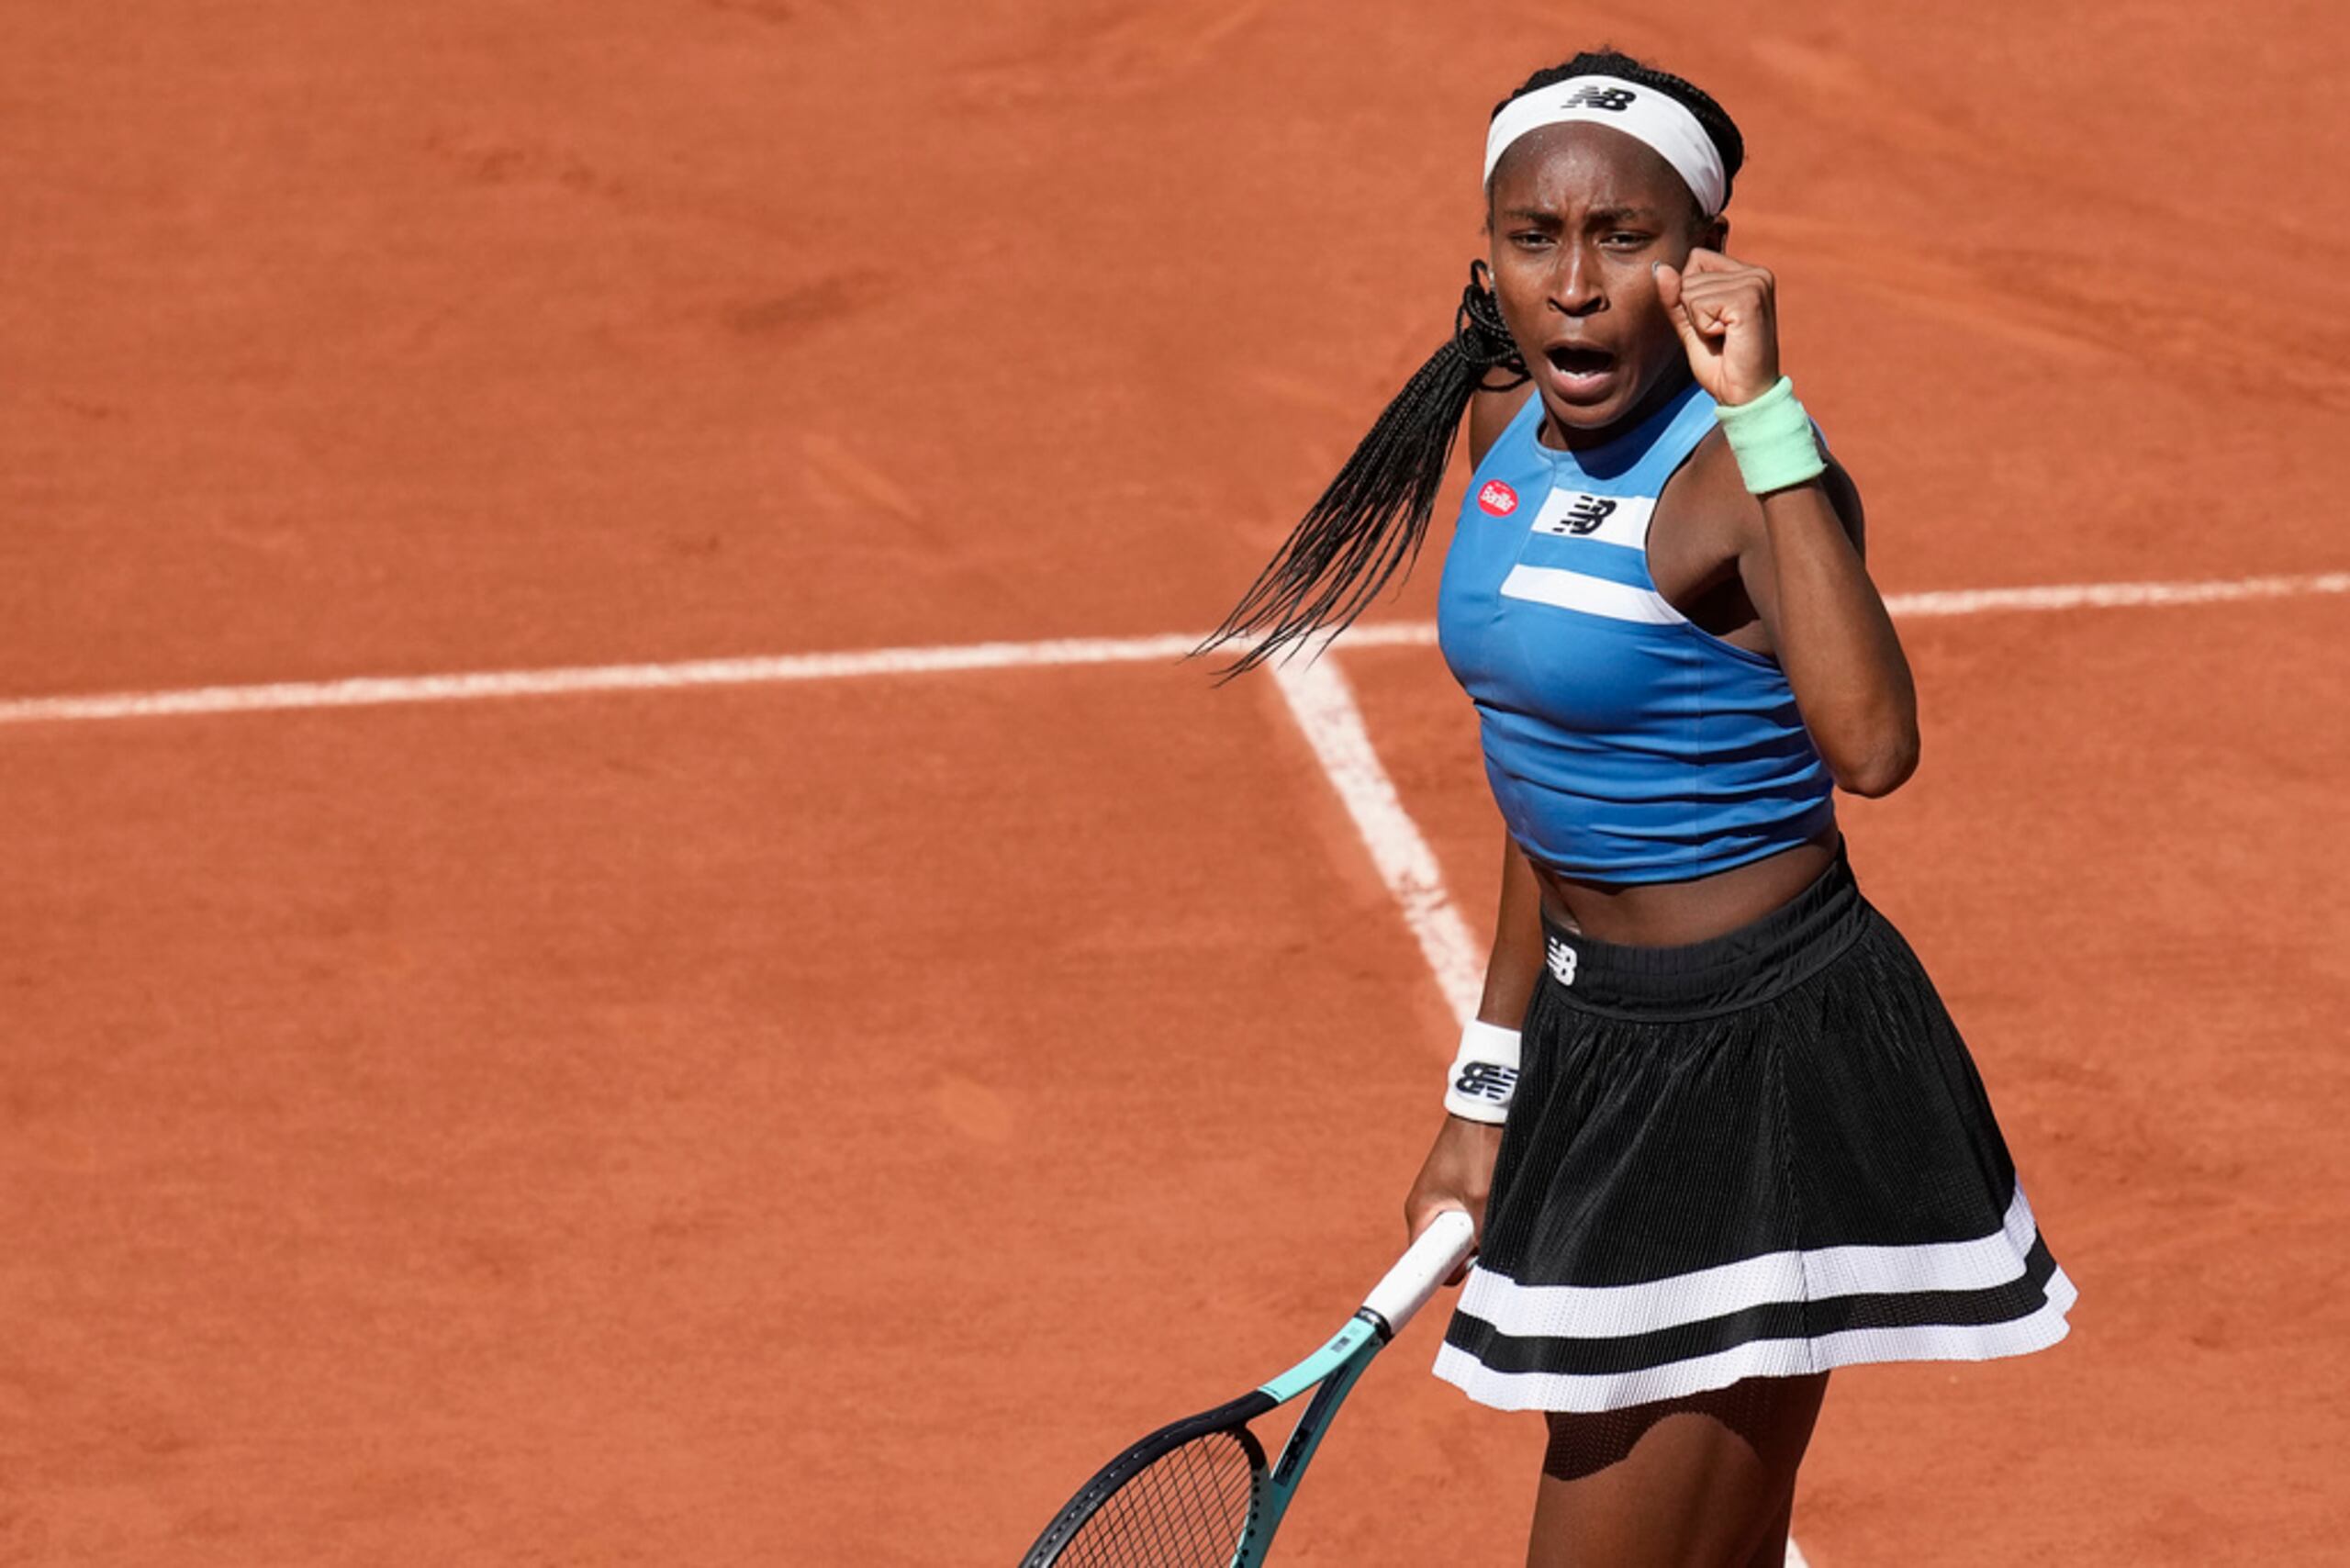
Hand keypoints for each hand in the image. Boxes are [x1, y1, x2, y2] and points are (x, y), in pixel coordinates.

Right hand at [1404, 1114, 1503, 1286]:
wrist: (1488, 1104)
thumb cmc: (1480, 1149)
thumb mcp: (1485, 1201)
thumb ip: (1483, 1239)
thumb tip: (1485, 1265)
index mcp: (1420, 1213)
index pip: (1421, 1265)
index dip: (1435, 1280)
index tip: (1452, 1292)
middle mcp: (1426, 1208)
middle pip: (1446, 1253)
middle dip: (1469, 1254)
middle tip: (1491, 1241)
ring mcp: (1443, 1197)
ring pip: (1463, 1236)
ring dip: (1483, 1234)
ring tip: (1500, 1211)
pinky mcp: (1460, 1188)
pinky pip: (1472, 1218)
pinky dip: (1488, 1217)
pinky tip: (1502, 1203)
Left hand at [1653, 248, 1781, 406]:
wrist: (1743, 396)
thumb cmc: (1721, 365)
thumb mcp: (1691, 326)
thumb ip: (1675, 297)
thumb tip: (1658, 267)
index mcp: (1748, 274)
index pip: (1696, 259)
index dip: (1690, 296)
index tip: (1714, 323)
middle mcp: (1757, 273)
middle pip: (1690, 274)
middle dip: (1693, 311)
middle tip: (1720, 335)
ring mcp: (1756, 284)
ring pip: (1691, 290)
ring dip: (1698, 322)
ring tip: (1724, 338)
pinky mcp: (1749, 299)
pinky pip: (1699, 303)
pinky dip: (1703, 328)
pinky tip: (1727, 339)